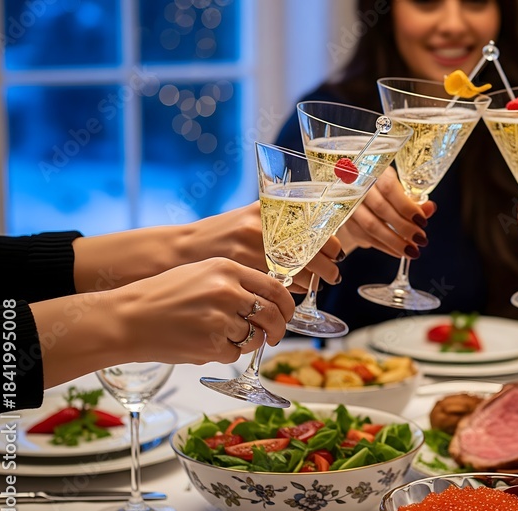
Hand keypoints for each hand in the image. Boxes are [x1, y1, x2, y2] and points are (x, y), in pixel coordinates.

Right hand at [34, 257, 296, 387]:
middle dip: (278, 329)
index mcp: (227, 268)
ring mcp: (221, 318)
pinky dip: (225, 353)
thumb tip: (271, 300)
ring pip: (255, 337)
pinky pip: (235, 354)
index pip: (275, 287)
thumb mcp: (201, 274)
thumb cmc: (162, 296)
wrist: (125, 319)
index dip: (286, 305)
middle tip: (273, 336)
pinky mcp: (212, 344)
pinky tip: (204, 343)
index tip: (286, 314)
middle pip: (273, 314)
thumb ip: (236, 282)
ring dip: (246, 342)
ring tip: (221, 336)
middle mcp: (228, 291)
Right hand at [180, 202, 340, 291]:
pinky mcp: (241, 267)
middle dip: (327, 268)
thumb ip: (280, 223)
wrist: (181, 250)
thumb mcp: (252, 220)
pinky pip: (277, 286)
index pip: (314, 226)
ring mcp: (250, 245)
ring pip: (297, 272)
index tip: (336, 254)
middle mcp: (262, 224)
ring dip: (310, 283)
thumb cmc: (221, 237)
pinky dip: (288, 293)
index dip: (331, 244)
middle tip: (332, 276)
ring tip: (312, 286)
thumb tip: (321, 236)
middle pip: (311, 251)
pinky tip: (289, 294)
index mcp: (268, 209)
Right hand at [335, 166, 433, 258]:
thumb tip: (430, 208)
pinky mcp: (343, 220)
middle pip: (381, 208)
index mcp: (374, 170)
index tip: (422, 221)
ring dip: (394, 242)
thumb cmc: (381, 191)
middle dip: (404, 227)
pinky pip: (365, 237)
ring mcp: (347, 203)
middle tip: (422, 240)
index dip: (406, 206)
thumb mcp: (397, 190)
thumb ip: (413, 200)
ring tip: (412, 251)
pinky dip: (384, 247)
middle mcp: (357, 185)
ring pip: (371, 226)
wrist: (352, 195)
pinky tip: (398, 252)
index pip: (389, 188)